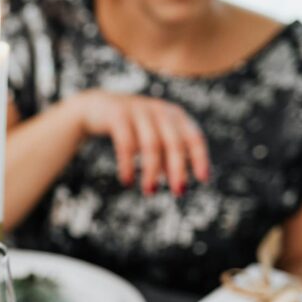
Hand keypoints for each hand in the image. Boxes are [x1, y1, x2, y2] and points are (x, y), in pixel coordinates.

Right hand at [68, 90, 210, 195]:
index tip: (203, 180)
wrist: (97, 108)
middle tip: (179, 193)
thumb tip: (181, 184)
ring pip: (151, 145)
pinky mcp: (118, 115)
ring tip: (150, 192)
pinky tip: (127, 181)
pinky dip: (128, 164)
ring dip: (152, 171)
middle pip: (174, 143)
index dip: (200, 158)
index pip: (194, 137)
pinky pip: (126, 143)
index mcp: (174, 115)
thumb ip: (166, 157)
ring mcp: (138, 111)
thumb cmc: (132, 128)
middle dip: (178, 169)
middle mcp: (159, 111)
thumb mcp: (153, 139)